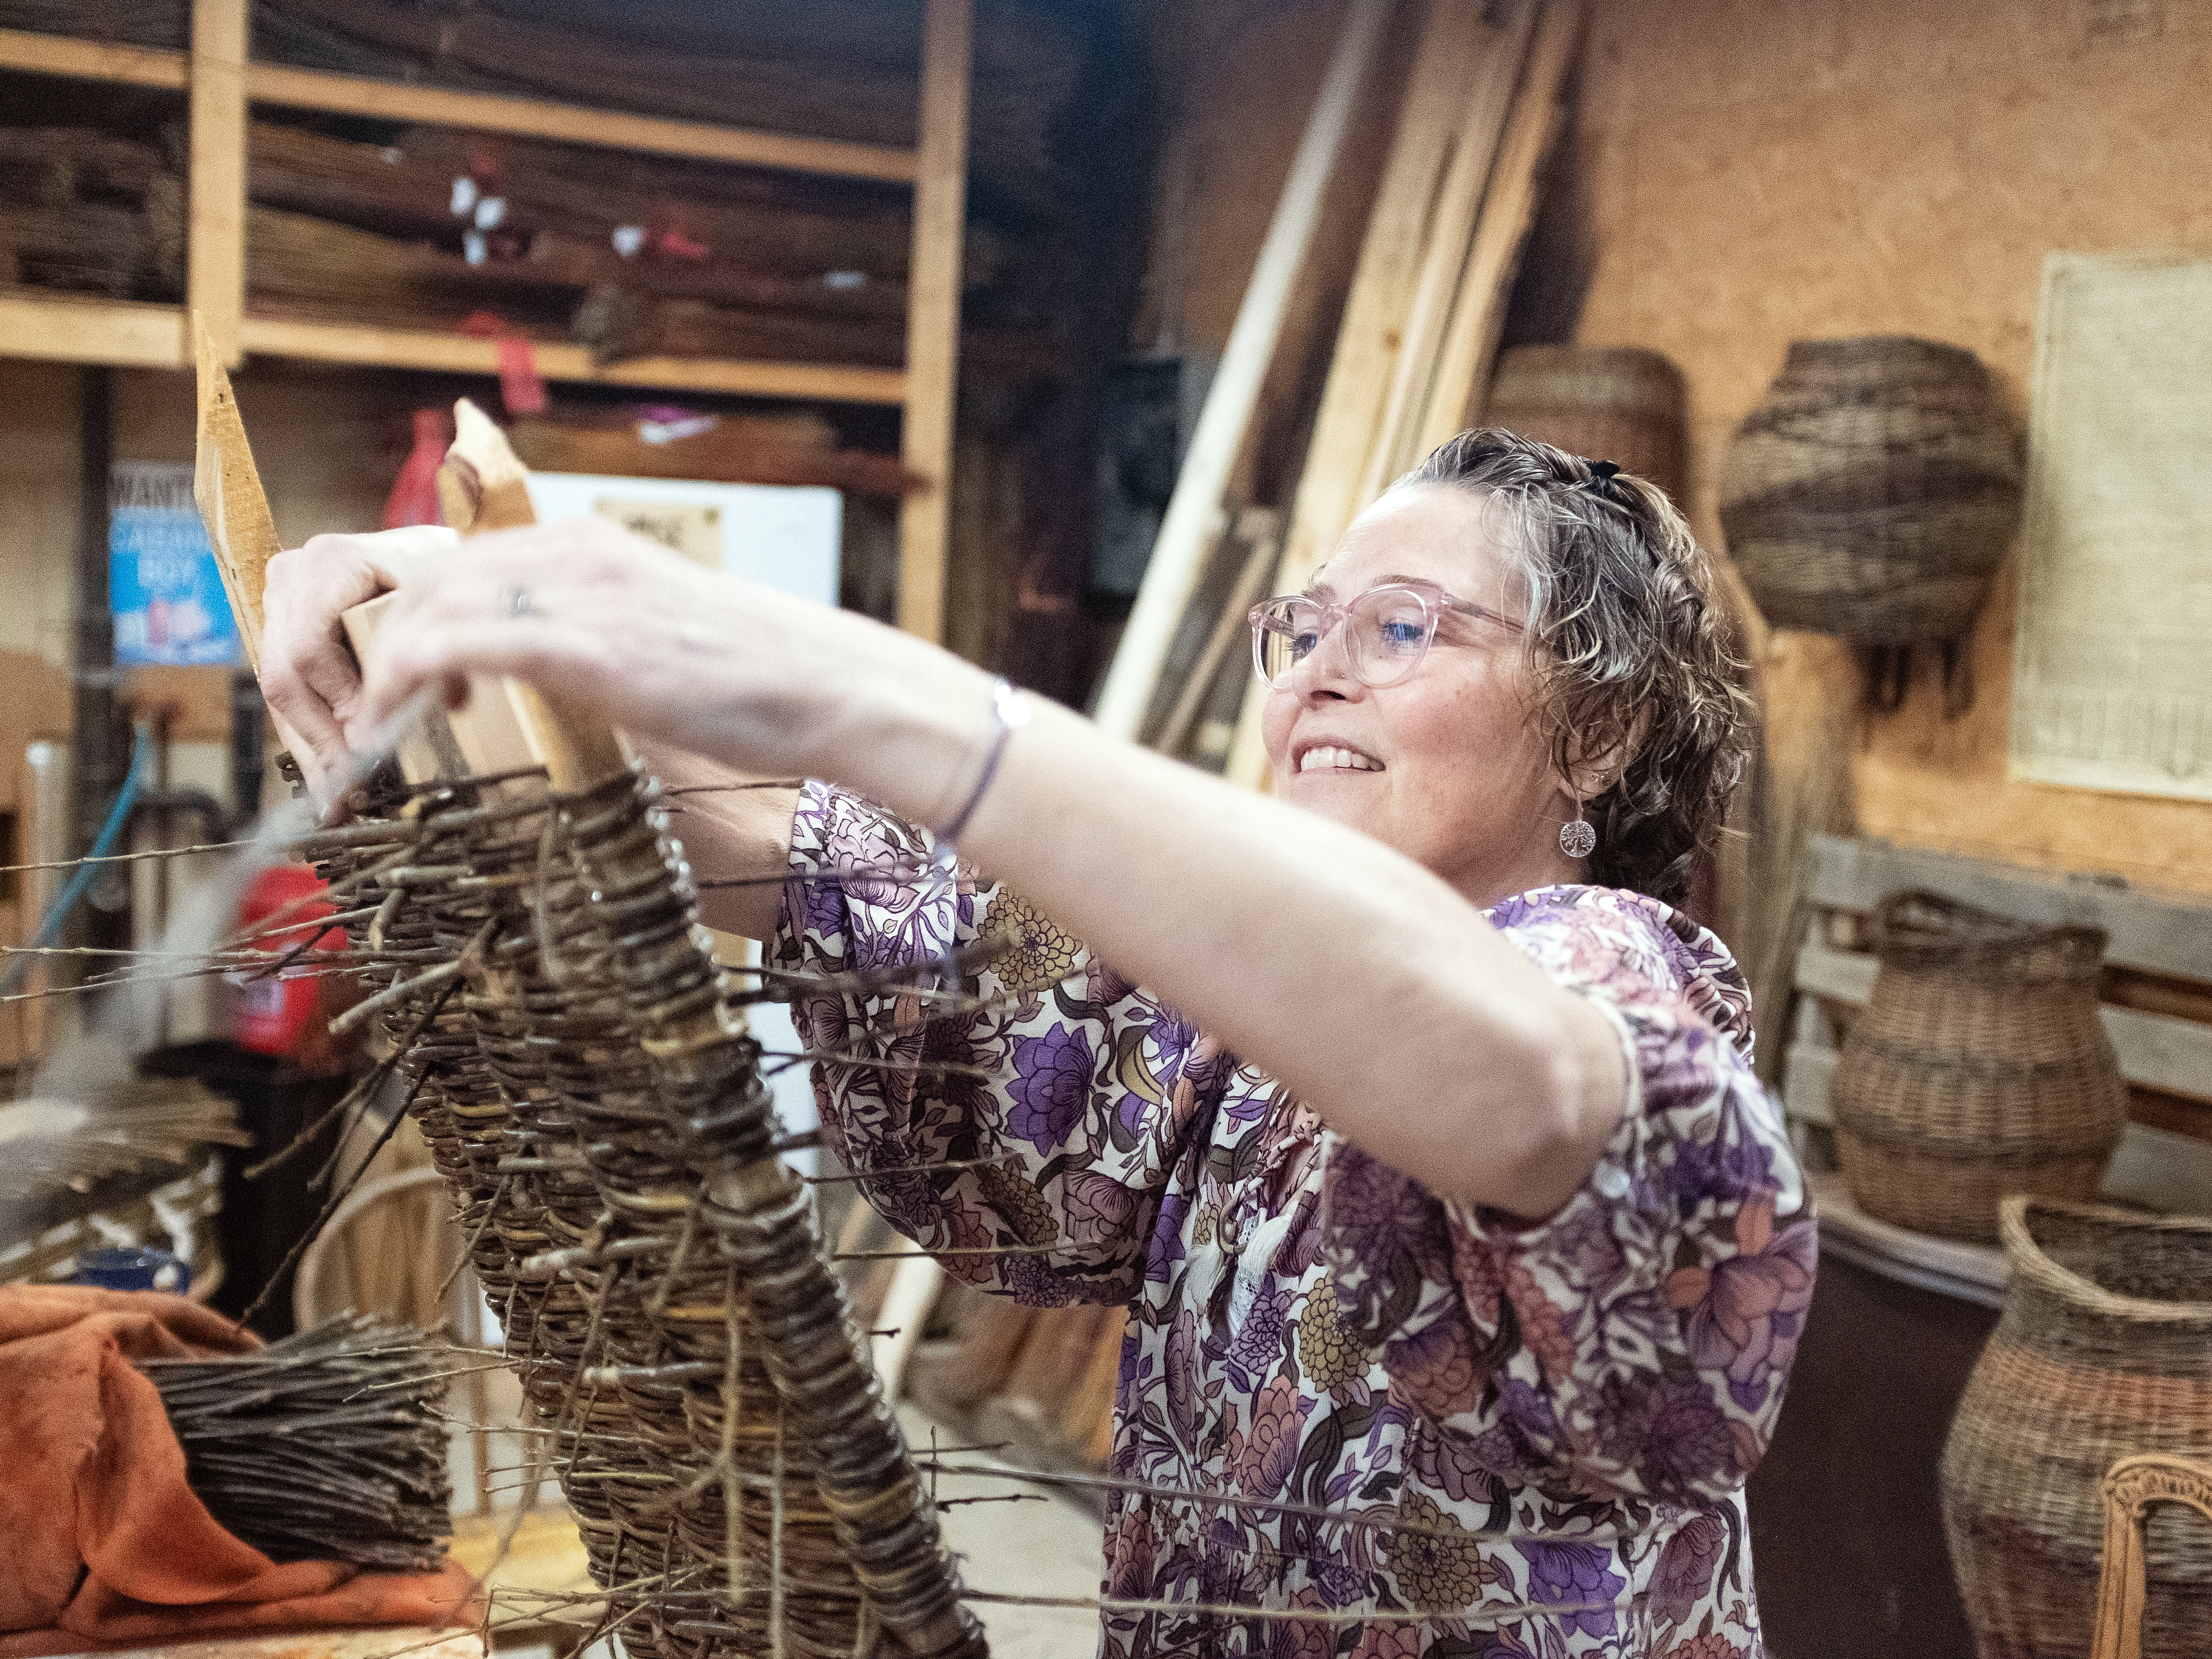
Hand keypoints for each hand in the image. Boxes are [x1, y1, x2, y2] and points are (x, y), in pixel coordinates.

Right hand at [260, 526, 455, 794]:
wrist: (419, 552)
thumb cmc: (434, 571)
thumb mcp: (442, 602)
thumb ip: (439, 646)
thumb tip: (448, 702)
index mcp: (330, 563)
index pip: (311, 649)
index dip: (339, 701)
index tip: (366, 742)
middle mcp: (291, 579)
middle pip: (286, 676)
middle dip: (320, 737)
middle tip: (347, 784)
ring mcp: (277, 604)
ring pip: (280, 692)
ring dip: (310, 748)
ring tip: (333, 797)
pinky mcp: (279, 631)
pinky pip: (286, 694)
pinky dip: (309, 736)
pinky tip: (325, 775)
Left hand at [350, 517, 982, 806]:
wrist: (826, 688)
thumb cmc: (755, 683)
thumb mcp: (655, 643)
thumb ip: (592, 640)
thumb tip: (547, 677)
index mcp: (589, 547)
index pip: (459, 563)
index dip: (410, 623)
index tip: (402, 689)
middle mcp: (574, 553)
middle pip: (424, 577)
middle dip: (373, 646)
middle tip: (360, 719)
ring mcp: (579, 592)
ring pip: (424, 607)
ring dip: (375, 674)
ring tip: (366, 736)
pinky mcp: (584, 643)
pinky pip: (453, 644)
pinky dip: (403, 686)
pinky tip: (393, 731)